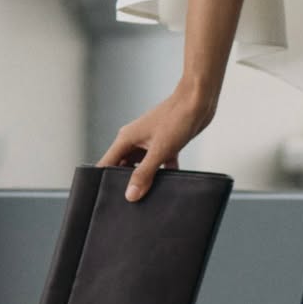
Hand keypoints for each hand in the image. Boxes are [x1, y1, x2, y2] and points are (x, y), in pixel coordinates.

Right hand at [96, 87, 215, 200]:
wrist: (199, 101)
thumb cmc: (176, 117)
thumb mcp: (159, 151)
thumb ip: (143, 173)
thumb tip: (130, 194)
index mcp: (126, 139)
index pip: (106, 163)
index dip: (103, 180)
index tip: (107, 197)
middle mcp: (135, 140)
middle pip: (123, 166)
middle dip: (126, 182)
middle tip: (131, 202)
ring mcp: (151, 142)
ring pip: (142, 166)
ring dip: (146, 178)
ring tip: (149, 196)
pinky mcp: (166, 144)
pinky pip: (160, 163)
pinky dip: (164, 172)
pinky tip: (171, 184)